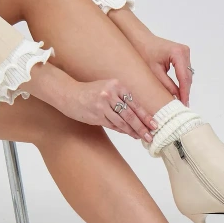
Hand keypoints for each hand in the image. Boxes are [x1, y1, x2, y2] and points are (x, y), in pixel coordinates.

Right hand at [23, 63, 156, 140]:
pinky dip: (122, 130)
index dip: (145, 115)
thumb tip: (137, 115)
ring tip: (141, 137)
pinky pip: (112, 125)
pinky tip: (128, 134)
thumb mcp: (107, 88)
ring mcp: (103, 105)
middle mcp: (111, 94)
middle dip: (142, 126)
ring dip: (132, 131)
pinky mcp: (97, 114)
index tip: (154, 124)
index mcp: (116, 85)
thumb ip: (121, 99)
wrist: (69, 94)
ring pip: (122, 121)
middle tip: (150, 135)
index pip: (135, 103)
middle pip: (130, 114)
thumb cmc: (90, 92)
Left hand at [107, 8, 193, 105]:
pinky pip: (184, 73)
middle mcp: (185, 52)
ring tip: (180, 103)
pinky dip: (181, 83)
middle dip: (184, 92)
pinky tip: (178, 93)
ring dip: (184, 88)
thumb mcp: (153, 72)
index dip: (184, 93)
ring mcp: (185, 53)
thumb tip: (174, 100)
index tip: (183, 105)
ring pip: (187, 76)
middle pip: (187, 77)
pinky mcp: (183, 56)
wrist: (140, 39)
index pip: (184, 78)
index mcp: (178, 53)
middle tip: (182, 108)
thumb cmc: (143, 51)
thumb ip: (166, 86)